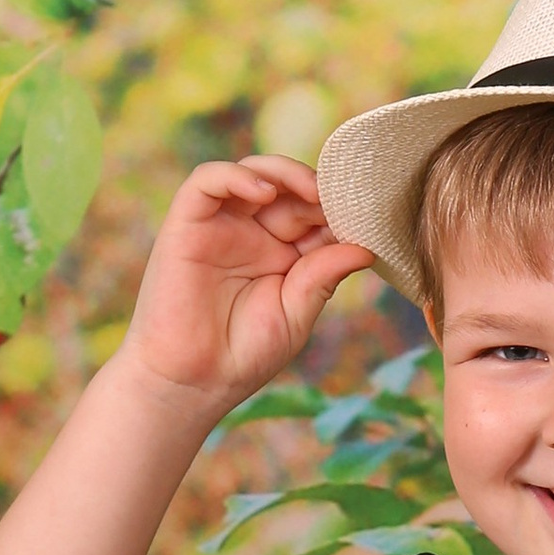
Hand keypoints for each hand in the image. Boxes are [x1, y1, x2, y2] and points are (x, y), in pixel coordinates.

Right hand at [115, 156, 373, 416]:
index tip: (365, 217)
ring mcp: (220, 226)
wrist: (189, 382)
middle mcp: (252, 233)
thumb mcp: (296, 314)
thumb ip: (324, 276)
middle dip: (318, 189)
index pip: (314, 214)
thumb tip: (366, 247)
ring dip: (285, 172)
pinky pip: (208, 180)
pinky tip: (266, 192)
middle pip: (288, 187)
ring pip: (252, 172)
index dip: (338, 209)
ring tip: (311, 191)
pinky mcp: (187, 224)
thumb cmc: (242, 355)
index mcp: (283, 254)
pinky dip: (237, 175)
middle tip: (341, 201)